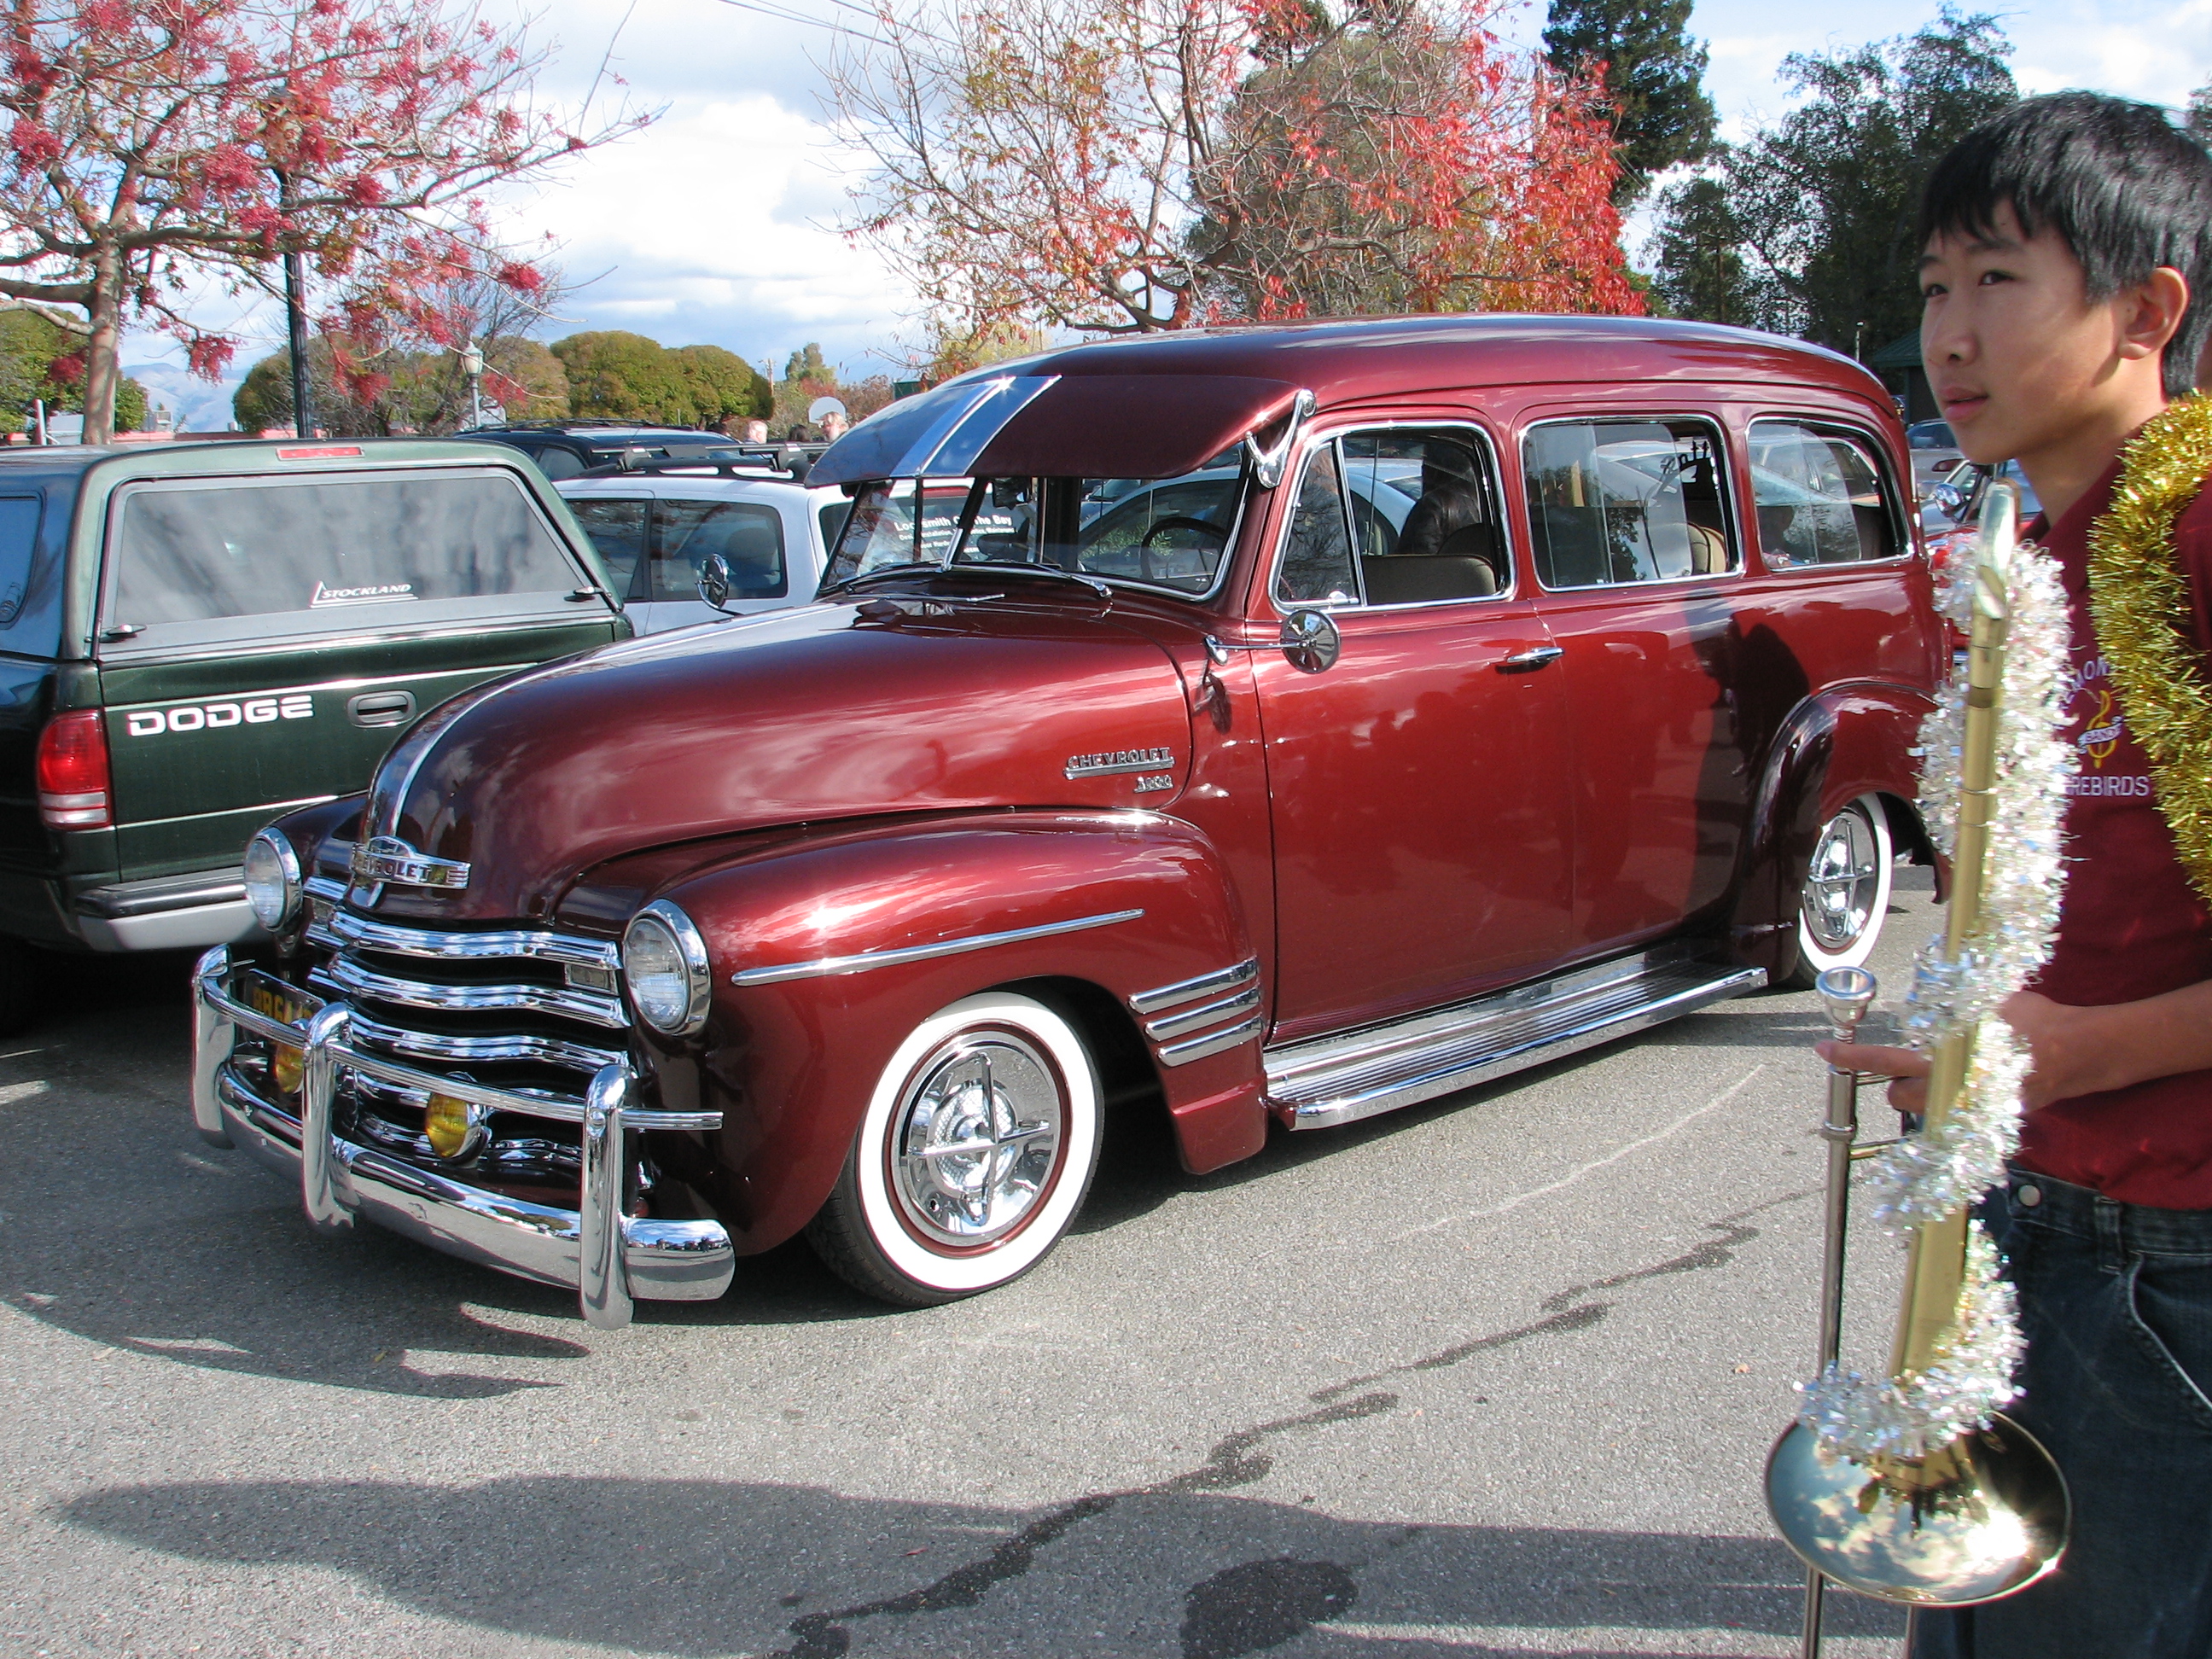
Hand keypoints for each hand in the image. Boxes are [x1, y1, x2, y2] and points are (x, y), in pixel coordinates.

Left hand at [1815, 992, 2142, 1115]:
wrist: (2081, 1053)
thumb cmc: (2035, 1021)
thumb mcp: (1986, 1003)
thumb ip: (1950, 1008)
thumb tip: (1929, 1004)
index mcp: (1947, 1059)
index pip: (1887, 1060)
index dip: (1851, 1057)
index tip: (1824, 1051)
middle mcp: (1953, 1091)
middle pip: (1898, 1098)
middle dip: (1898, 1083)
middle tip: (1917, 1063)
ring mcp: (1971, 1111)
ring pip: (1924, 1111)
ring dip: (1925, 1095)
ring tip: (1948, 1072)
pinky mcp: (1989, 1122)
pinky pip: (1954, 1118)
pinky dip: (1954, 1104)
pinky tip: (1972, 1085)